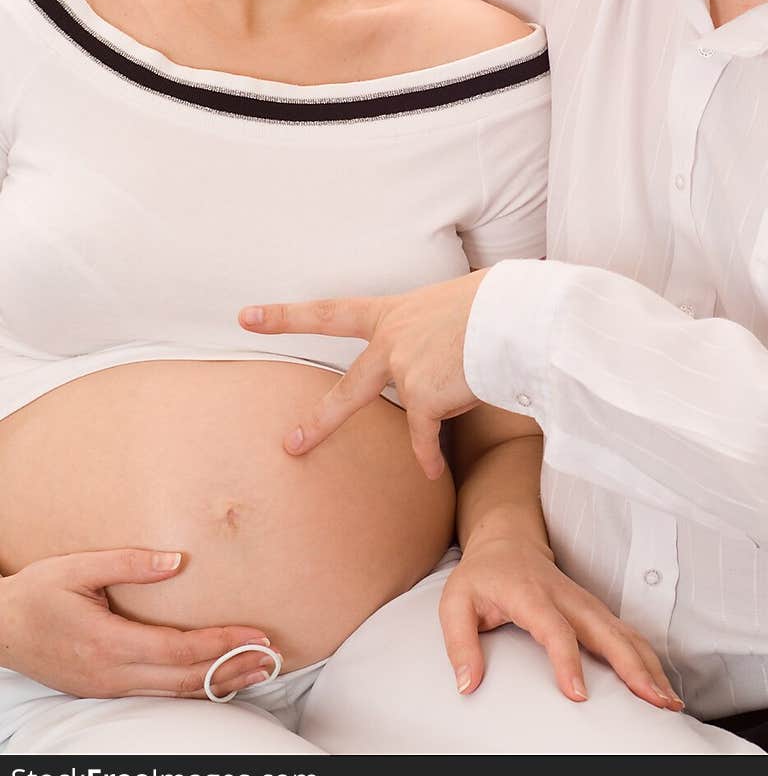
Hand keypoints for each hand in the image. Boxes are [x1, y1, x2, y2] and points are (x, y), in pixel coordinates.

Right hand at [0, 549, 280, 698]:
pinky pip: (158, 694)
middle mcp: (113, 674)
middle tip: (274, 657)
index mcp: (108, 643)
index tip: (257, 635)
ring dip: (218, 683)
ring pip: (174, 693)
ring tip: (258, 671)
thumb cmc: (37, 594)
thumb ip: (129, 562)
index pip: (180, 649)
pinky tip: (214, 679)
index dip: (222, 644)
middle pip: (185, 679)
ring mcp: (109, 688)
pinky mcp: (105, 689)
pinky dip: (193, 687)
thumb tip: (176, 560)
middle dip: (233, 669)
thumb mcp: (78, 567)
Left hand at [239, 271, 487, 479]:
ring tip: (324, 433)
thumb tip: (454, 338)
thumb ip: (438, 324)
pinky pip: (423, 437)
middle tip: (286, 439)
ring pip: (378, 405)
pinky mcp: (422, 397)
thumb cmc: (499, 303)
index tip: (246, 315)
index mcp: (393, 313)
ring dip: (357, 417)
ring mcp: (402, 369)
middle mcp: (390, 340)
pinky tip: (429, 475)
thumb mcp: (458, 301)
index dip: (286, 315)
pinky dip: (427, 457)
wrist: (513, 317)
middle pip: (343, 384)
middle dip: (315, 416)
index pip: (330, 312)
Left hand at [439, 534, 683, 710]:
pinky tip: (662, 685)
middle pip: (605, 630)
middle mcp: (566, 597)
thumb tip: (468, 686)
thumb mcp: (455, 603)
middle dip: (632, 665)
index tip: (578, 695)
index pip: (554, 629)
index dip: (566, 660)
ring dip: (650, 666)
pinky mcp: (595, 609)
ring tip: (670, 702)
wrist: (506, 540)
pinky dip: (648, 659)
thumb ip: (459, 644)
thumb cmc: (481, 576)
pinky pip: (627, 634)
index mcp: (530, 594)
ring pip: (624, 632)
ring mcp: (585, 601)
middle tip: (653, 701)